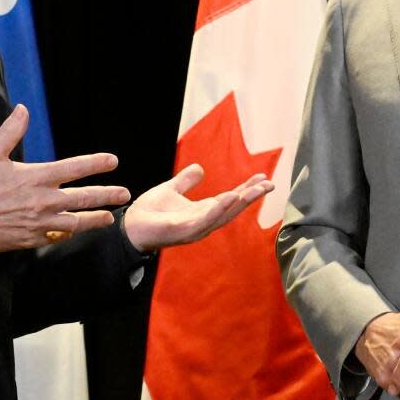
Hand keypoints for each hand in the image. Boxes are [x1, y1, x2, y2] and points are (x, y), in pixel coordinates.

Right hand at [0, 105, 130, 251]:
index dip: (96, 163)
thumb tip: (23, 109)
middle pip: (84, 197)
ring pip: (76, 222)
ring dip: (96, 219)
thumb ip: (10, 132)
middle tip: (124, 193)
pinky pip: (57, 236)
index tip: (113, 161)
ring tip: (109, 218)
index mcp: (37, 177)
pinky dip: (68, 233)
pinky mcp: (32, 239)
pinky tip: (75, 231)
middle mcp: (44, 200)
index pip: (74, 167)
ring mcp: (40, 222)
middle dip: (107, 195)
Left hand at [122, 164, 272, 250]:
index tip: (263, 178)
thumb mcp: (171, 190)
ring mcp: (195, 228)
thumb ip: (186, 181)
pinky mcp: (184, 231)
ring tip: (255, 190)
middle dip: (251, 197)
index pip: (230, 199)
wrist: (130, 226)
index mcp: (202, 211)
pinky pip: (205, 220)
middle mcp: (203, 221)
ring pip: (223, 215)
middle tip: (270, 184)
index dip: (247, 189)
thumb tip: (200, 168)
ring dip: (240, 203)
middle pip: (233, 208)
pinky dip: (219, 209)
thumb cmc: (149, 212)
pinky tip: (230, 198)